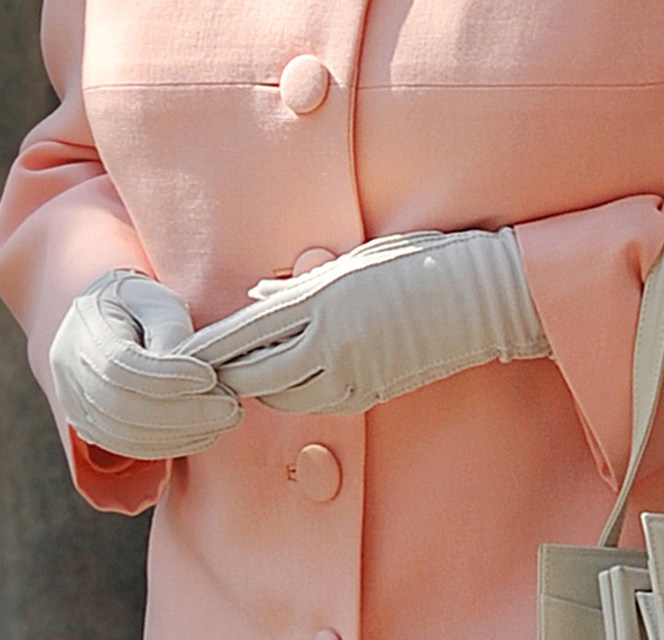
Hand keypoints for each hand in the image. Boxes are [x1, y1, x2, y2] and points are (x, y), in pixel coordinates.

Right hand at [49, 270, 242, 458]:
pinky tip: (203, 432)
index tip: (210, 376)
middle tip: (230, 407)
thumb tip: (190, 369)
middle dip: (184, 412)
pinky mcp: (92, 428)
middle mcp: (71, 375)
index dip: (167, 377)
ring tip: (224, 418)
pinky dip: (169, 444)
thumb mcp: (156, 300)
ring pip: (127, 435)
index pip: (121, 366)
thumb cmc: (138, 304)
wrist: (107, 317)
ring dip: (182, 433)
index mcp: (85, 333)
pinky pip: (129, 446)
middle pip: (124, 408)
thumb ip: (170, 330)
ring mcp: (77, 406)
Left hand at [180, 228, 549, 414]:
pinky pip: (318, 403)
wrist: (479, 296)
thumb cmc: (419, 261)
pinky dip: (297, 394)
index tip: (184, 354)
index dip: (210, 348)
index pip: (246, 332)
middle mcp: (330, 340)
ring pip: (282, 396)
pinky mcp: (370, 393)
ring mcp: (351, 372)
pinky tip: (297, 378)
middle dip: (229, 375)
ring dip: (263, 387)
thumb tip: (259, 298)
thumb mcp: (356, 260)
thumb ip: (302, 286)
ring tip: (253, 373)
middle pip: (254, 375)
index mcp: (322, 299)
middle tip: (209, 373)